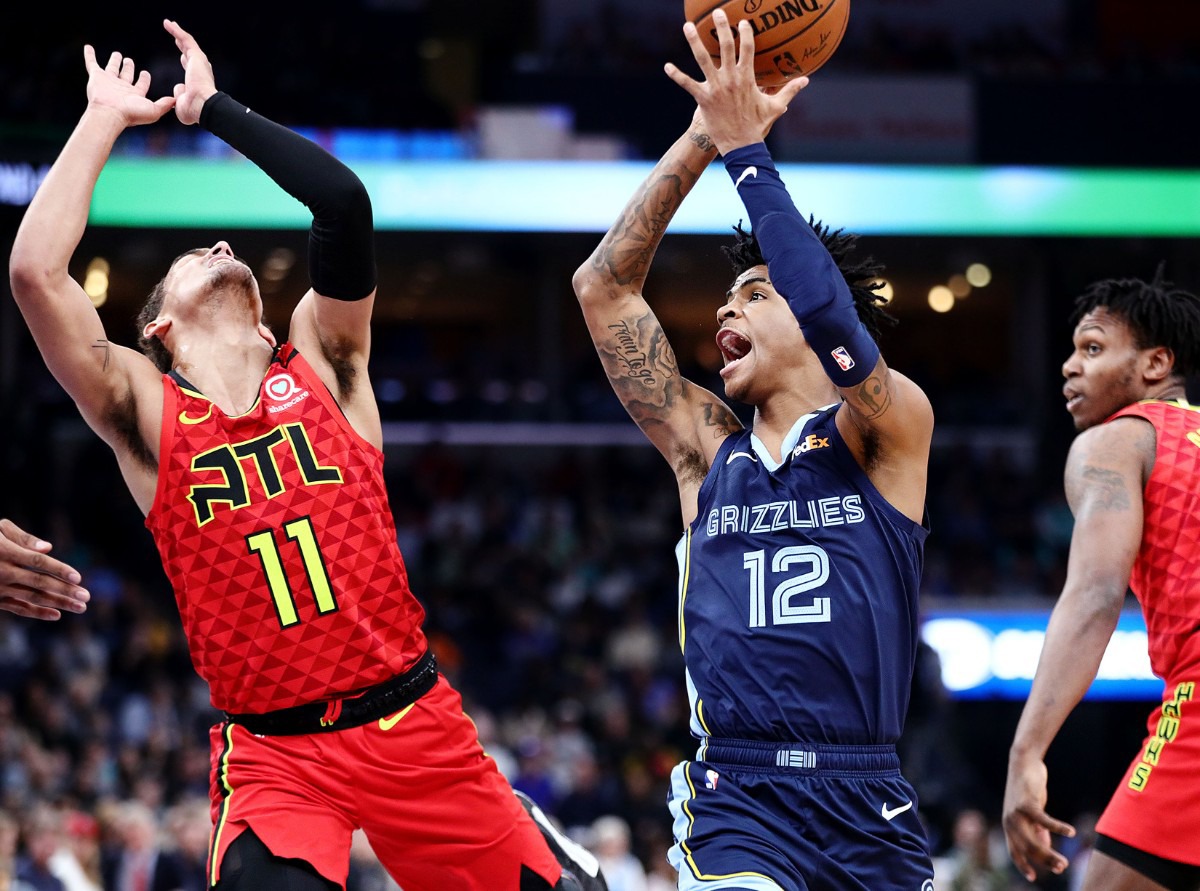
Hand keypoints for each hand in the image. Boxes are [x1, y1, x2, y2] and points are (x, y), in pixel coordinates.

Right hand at [0, 519, 88, 620]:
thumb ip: (23, 537)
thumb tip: (48, 548)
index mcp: (5, 552)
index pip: (37, 561)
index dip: (58, 569)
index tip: (78, 578)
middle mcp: (2, 571)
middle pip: (39, 583)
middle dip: (64, 591)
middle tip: (86, 597)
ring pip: (32, 597)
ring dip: (58, 603)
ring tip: (81, 607)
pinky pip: (18, 608)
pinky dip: (37, 613)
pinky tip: (57, 615)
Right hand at [82, 45, 174, 127]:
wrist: (110, 113)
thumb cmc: (131, 114)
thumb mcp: (154, 110)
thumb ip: (165, 104)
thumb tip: (176, 101)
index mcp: (134, 94)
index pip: (141, 84)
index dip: (144, 79)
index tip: (146, 73)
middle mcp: (121, 88)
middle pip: (126, 75)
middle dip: (128, 67)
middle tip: (129, 60)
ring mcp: (108, 82)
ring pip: (112, 68)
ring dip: (115, 61)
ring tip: (117, 54)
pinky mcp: (96, 77)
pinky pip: (91, 63)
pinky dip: (89, 55)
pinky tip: (88, 47)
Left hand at [164, 19, 217, 125]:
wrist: (202, 106)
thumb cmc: (194, 110)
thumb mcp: (182, 104)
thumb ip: (180, 95)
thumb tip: (179, 88)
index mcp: (197, 80)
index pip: (190, 67)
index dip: (185, 60)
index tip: (181, 55)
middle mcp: (199, 69)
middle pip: (189, 52)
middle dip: (182, 43)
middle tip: (176, 37)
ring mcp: (199, 62)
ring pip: (187, 43)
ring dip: (178, 33)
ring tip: (169, 24)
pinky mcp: (196, 56)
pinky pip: (185, 39)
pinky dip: (177, 31)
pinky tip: (168, 24)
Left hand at [664, 10, 807, 155]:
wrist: (741, 145)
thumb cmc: (758, 126)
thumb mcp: (776, 106)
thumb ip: (789, 90)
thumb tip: (806, 80)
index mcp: (747, 77)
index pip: (748, 48)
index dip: (745, 33)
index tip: (743, 22)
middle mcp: (731, 78)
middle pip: (726, 46)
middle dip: (722, 27)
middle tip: (717, 13)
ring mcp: (716, 87)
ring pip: (703, 59)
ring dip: (694, 41)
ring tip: (687, 26)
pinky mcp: (703, 99)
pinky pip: (687, 84)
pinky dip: (676, 75)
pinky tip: (667, 66)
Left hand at [1002, 755, 1075, 881]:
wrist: (1023, 763)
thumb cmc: (1028, 789)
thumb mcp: (1030, 812)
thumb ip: (1036, 829)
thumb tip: (1045, 846)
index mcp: (1009, 826)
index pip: (1014, 851)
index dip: (1022, 865)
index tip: (1032, 878)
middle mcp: (1010, 822)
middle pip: (1027, 850)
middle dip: (1045, 862)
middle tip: (1061, 868)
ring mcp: (1016, 814)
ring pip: (1033, 841)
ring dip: (1050, 853)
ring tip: (1064, 862)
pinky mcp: (1026, 804)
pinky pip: (1043, 821)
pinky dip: (1058, 828)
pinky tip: (1071, 832)